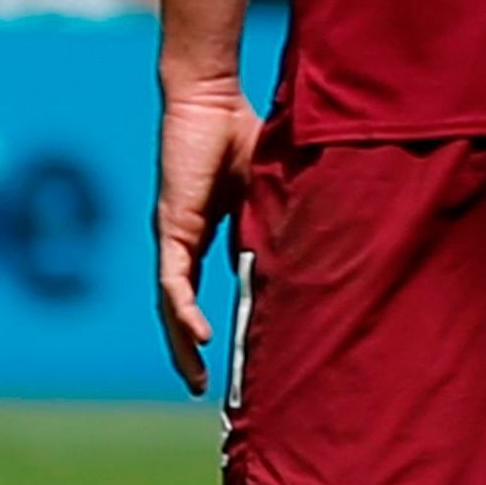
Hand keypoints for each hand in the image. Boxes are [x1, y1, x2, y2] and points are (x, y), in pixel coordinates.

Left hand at [152, 79, 260, 395]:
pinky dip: (184, 311)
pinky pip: (174, 280)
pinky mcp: (171, 227)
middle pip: (176, 307)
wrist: (209, 98)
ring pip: (171, 302)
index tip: (218, 357)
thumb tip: (314, 253)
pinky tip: (199, 338)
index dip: (199, 325)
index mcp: (200, 234)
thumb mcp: (269, 193)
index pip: (194, 290)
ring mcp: (172, 236)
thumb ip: (278, 223)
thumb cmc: (241, 133)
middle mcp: (179, 241)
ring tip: (195, 377)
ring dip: (181, 343)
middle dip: (184, 349)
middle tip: (198, 386)